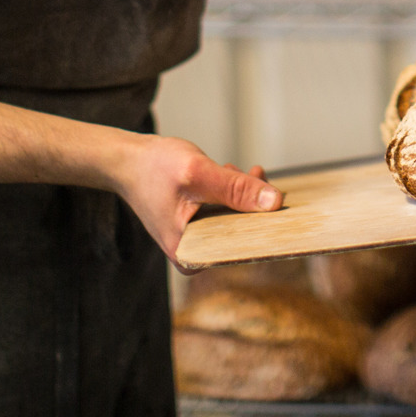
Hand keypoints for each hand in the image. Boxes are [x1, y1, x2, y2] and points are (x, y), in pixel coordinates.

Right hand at [112, 134, 282, 263]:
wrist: (127, 161)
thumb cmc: (154, 168)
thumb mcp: (199, 174)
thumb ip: (235, 189)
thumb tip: (275, 202)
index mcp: (191, 254)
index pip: (242, 248)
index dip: (268, 230)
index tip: (288, 212)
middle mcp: (195, 255)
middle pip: (242, 236)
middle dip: (259, 209)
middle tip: (264, 179)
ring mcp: (197, 241)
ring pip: (238, 222)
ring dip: (248, 197)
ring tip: (245, 172)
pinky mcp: (200, 226)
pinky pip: (229, 214)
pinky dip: (236, 195)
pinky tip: (235, 175)